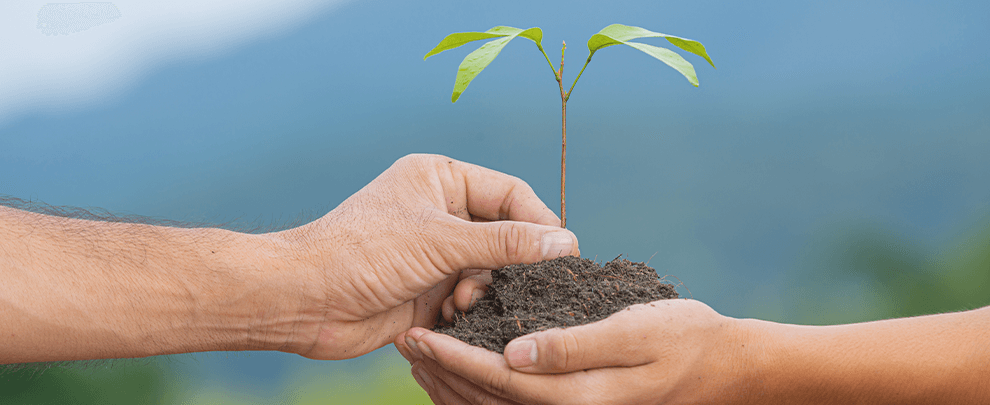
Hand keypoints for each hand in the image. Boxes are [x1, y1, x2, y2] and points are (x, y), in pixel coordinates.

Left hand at [279, 154, 579, 359]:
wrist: (305, 301)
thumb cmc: (361, 253)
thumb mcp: (439, 240)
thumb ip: (505, 242)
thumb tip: (563, 243)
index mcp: (441, 179)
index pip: (511, 194)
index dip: (539, 222)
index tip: (564, 254)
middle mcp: (441, 212)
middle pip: (505, 234)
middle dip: (509, 263)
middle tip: (518, 286)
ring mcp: (435, 253)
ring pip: (490, 271)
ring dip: (484, 290)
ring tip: (462, 301)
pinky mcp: (429, 290)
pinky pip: (470, 298)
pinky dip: (468, 310)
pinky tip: (449, 316)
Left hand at [395, 299, 754, 404]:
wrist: (721, 366)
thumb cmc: (684, 338)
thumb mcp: (633, 331)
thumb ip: (574, 344)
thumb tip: (514, 353)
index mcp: (576, 393)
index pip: (500, 378)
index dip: (455, 356)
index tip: (420, 333)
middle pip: (487, 395)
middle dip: (442, 367)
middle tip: (405, 338)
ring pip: (493, 401)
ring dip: (452, 377)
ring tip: (419, 349)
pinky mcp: (572, 400)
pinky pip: (512, 400)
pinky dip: (478, 386)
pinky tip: (460, 365)